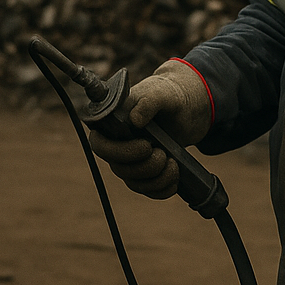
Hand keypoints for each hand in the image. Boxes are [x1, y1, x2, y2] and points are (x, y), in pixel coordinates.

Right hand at [86, 59, 212, 199]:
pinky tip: (175, 178)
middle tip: (163, 153)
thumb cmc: (167, 96)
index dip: (118, 152)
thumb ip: (148, 102)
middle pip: (119, 168)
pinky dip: (162, 188)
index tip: (146, 146)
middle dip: (144, 166)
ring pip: (134, 182)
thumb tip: (134, 120)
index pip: (99, 145)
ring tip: (173, 161)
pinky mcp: (146, 173)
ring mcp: (131, 161)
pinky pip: (148, 190)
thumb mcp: (161, 94)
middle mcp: (118, 144)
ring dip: (156, 178)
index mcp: (112, 123)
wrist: (185, 107)